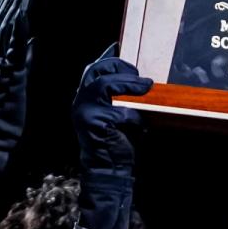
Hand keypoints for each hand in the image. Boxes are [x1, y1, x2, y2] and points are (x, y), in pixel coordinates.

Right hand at [72, 46, 152, 174]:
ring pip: (105, 85)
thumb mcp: (116, 113)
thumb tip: (141, 79)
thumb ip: (120, 96)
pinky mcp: (95, 124)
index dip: (110, 60)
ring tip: (147, 86)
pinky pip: (120, 112)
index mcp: (85, 97)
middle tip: (138, 75)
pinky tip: (141, 124)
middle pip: (96, 70)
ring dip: (129, 83)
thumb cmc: (115, 140)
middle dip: (119, 67)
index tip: (128, 59)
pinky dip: (134, 117)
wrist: (108, 169)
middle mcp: (81, 102)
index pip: (93, 69)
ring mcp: (85, 112)